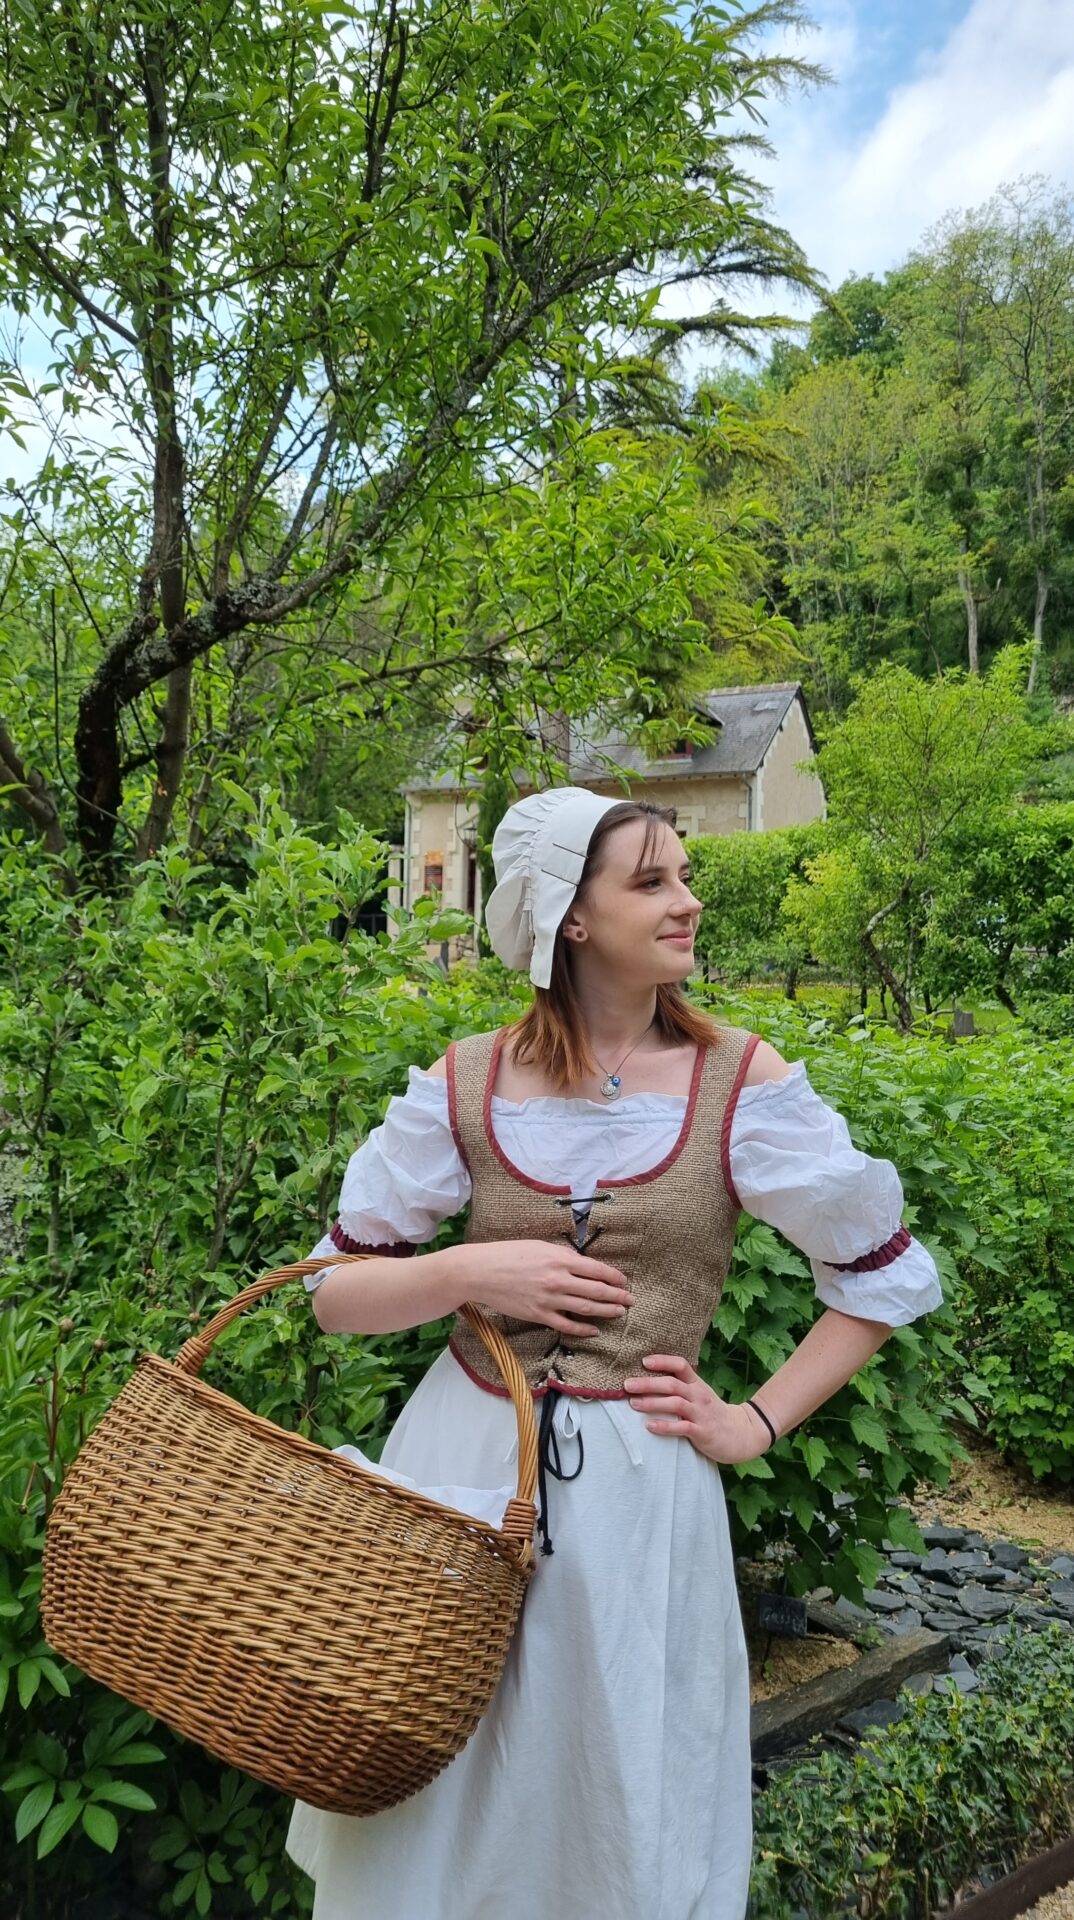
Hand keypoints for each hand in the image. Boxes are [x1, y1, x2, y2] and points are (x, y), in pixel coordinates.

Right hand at [459, 1239, 634, 1337]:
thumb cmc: (508, 1254)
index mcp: (559, 1259)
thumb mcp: (539, 1246)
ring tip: (620, 1312)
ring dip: (606, 1311)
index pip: (596, 1270)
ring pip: (586, 1308)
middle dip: (617, 1296)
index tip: (623, 1281)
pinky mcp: (538, 1315)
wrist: (481, 1271)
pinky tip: (594, 1330)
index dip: (614, 1277)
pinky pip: (567, 1325)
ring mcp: (549, 1299)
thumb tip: (582, 1266)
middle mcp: (558, 1280)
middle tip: (630, 1300)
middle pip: (597, 1290)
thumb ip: (562, 1256)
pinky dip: (583, 1329)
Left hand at [622, 1355, 772, 1463]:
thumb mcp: (700, 1395)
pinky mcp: (702, 1432)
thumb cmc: (713, 1413)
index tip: (643, 1361)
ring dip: (652, 1403)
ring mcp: (701, 1413)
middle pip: (672, 1384)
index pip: (681, 1365)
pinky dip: (665, 1426)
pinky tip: (649, 1426)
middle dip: (648, 1383)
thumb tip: (650, 1381)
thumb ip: (681, 1388)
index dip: (662, 1361)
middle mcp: (698, 1396)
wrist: (742, 1434)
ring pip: (675, 1404)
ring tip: (633, 1403)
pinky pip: (682, 1427)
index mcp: (697, 1384)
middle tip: (627, 1384)